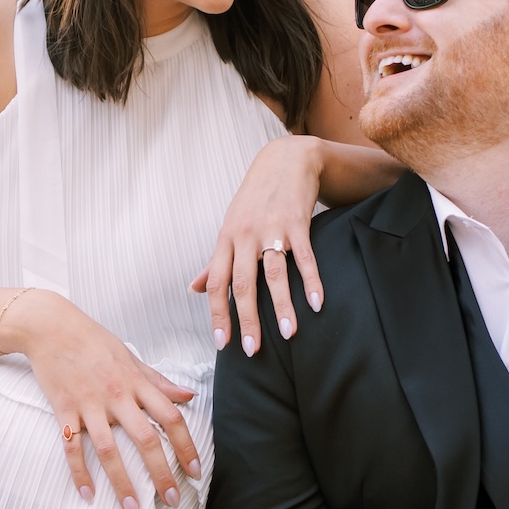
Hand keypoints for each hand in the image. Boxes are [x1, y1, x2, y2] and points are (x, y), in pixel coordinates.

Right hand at [11, 291, 197, 508]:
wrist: (50, 326)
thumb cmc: (92, 340)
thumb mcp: (130, 356)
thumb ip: (158, 381)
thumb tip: (188, 395)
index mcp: (136, 382)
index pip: (171, 417)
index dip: (186, 446)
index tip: (195, 470)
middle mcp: (116, 395)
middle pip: (145, 439)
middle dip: (161, 473)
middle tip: (171, 499)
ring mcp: (88, 404)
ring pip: (108, 449)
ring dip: (121, 481)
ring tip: (131, 507)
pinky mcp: (63, 410)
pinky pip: (71, 447)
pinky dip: (79, 473)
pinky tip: (87, 494)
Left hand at [191, 136, 325, 357]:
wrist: (286, 159)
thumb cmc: (255, 198)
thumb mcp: (230, 226)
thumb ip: (214, 261)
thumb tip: (191, 289)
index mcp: (226, 239)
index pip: (216, 282)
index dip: (217, 313)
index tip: (222, 343)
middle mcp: (245, 235)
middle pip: (244, 283)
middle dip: (247, 319)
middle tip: (252, 350)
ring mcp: (272, 228)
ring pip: (275, 273)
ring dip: (282, 305)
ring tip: (288, 333)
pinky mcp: (297, 222)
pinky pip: (305, 255)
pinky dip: (311, 280)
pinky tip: (316, 302)